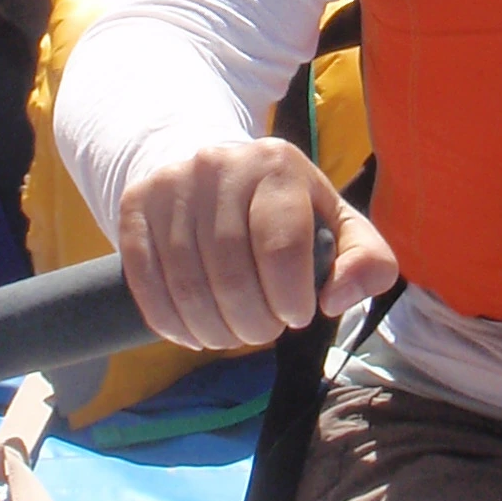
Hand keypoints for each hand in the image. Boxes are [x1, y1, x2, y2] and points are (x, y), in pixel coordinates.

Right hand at [116, 137, 399, 351]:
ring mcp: (171, 184)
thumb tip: (335, 299)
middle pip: (230, 272)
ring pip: (186, 283)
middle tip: (262, 332)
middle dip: (251, 322)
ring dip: (212, 329)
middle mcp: (219, 165)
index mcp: (277, 165)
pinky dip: (170, 322)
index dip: (290, 298)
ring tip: (231, 335)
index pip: (282, 247)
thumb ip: (366, 261)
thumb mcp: (337, 224)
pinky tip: (193, 333)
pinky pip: (145, 281)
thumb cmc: (283, 208)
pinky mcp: (134, 206)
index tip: (296, 315)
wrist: (212, 168)